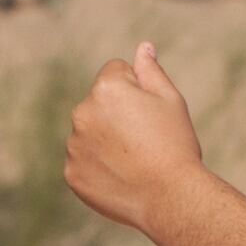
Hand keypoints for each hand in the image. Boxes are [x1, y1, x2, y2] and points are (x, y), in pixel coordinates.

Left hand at [61, 41, 207, 229]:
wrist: (169, 197)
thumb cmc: (175, 145)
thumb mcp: (170, 100)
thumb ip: (151, 71)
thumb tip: (142, 47)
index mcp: (106, 88)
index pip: (116, 72)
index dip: (138, 89)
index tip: (150, 113)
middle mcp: (82, 112)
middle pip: (99, 102)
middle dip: (116, 113)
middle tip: (144, 139)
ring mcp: (73, 145)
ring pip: (90, 132)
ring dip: (105, 140)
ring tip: (134, 160)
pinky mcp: (71, 173)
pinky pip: (83, 161)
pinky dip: (98, 166)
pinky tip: (121, 177)